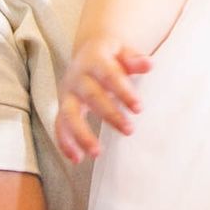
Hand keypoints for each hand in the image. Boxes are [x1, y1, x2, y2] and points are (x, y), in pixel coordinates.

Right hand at [54, 39, 152, 161]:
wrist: (88, 50)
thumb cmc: (112, 54)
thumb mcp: (124, 51)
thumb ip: (134, 59)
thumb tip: (149, 64)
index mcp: (94, 60)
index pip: (110, 76)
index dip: (123, 92)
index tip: (139, 108)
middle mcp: (77, 77)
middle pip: (91, 97)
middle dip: (110, 115)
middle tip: (129, 130)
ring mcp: (68, 93)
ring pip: (70, 115)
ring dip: (82, 134)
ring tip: (97, 152)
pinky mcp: (63, 107)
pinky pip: (60, 126)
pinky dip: (65, 143)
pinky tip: (77, 159)